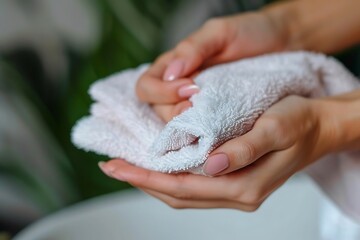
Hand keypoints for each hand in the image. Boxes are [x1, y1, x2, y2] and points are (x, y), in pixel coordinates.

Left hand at [99, 95, 338, 210]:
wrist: (320, 126)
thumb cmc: (299, 122)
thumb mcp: (276, 129)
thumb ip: (244, 150)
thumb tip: (211, 164)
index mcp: (245, 186)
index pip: (184, 186)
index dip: (147, 177)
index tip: (117, 166)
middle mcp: (238, 195)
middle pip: (178, 195)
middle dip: (142, 181)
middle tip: (111, 166)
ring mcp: (237, 192)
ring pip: (184, 193)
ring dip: (153, 180)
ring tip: (126, 167)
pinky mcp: (236, 183)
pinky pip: (195, 186)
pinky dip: (171, 177)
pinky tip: (159, 166)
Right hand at [136, 11, 287, 121]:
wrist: (282, 44)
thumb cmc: (249, 32)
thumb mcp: (220, 33)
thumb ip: (193, 48)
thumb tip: (171, 73)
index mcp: (173, 68)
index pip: (146, 87)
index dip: (161, 93)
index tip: (190, 88)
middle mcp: (179, 89)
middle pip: (158, 112)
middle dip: (175, 114)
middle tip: (198, 110)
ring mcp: (198, 106)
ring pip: (176, 128)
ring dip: (188, 128)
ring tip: (210, 124)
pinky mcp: (217, 120)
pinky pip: (201, 133)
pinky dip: (204, 137)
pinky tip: (217, 135)